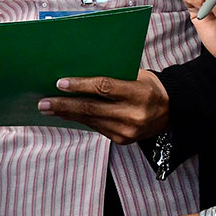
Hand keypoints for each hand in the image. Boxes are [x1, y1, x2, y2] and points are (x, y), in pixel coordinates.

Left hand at [39, 69, 167, 143]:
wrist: (171, 110)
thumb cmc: (149, 86)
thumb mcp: (136, 75)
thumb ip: (112, 76)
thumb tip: (78, 75)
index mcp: (139, 93)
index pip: (105, 88)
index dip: (81, 86)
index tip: (60, 83)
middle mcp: (134, 115)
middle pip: (92, 109)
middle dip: (64, 105)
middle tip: (43, 103)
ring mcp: (128, 131)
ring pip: (91, 120)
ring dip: (67, 115)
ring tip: (48, 109)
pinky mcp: (123, 140)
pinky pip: (96, 128)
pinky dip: (80, 120)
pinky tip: (66, 115)